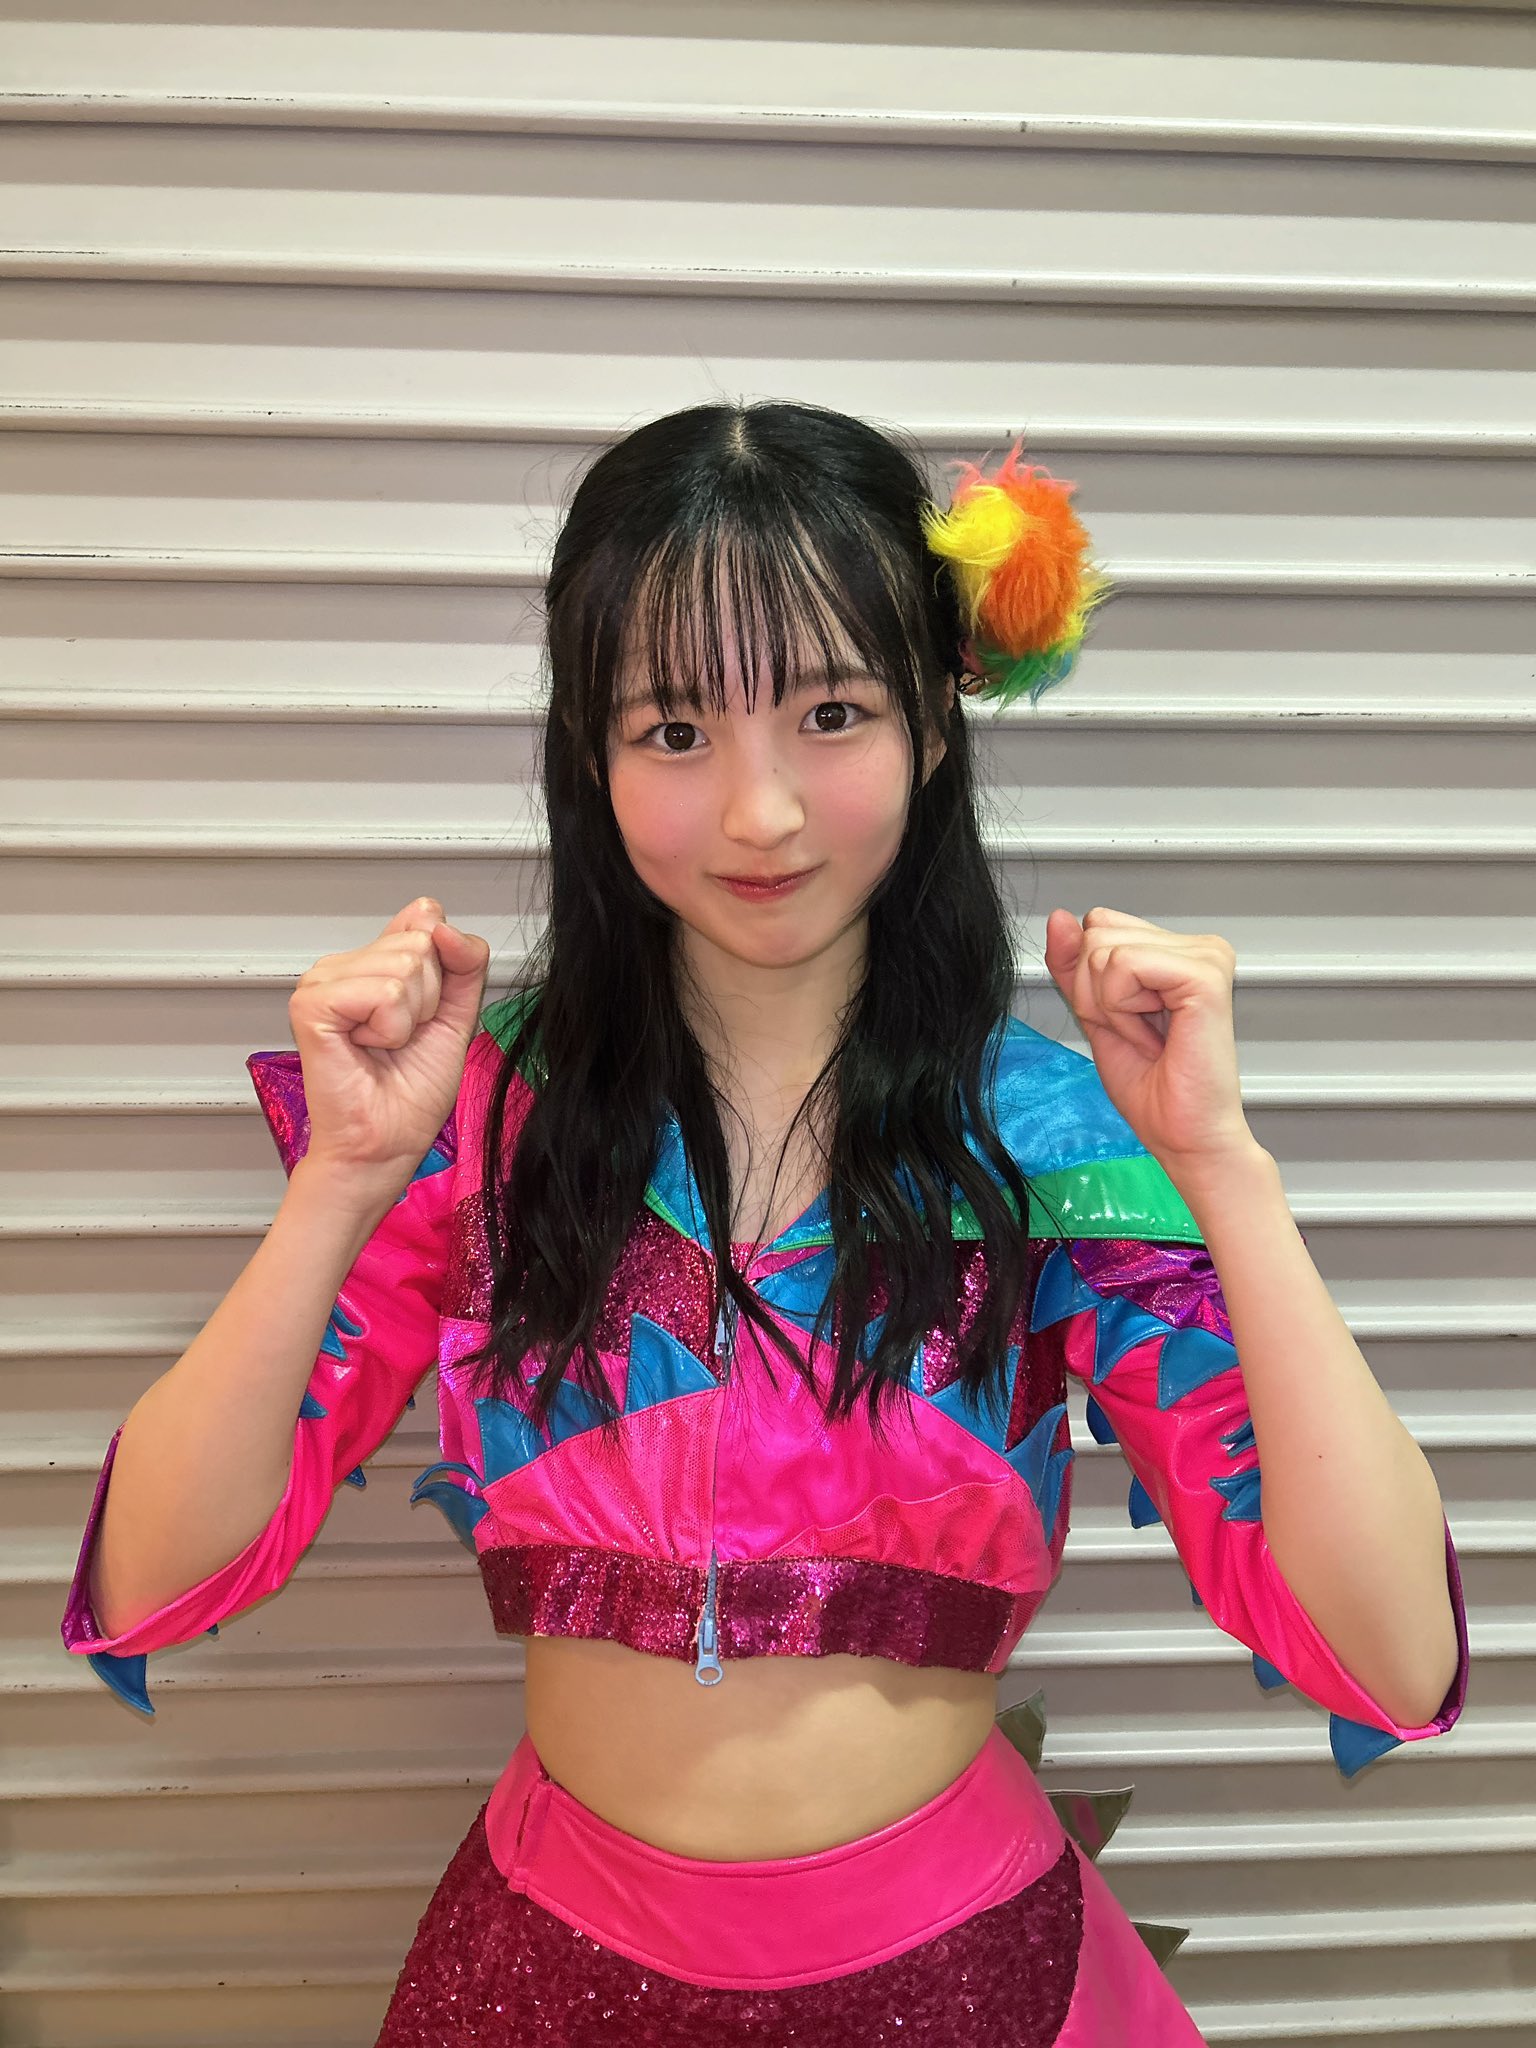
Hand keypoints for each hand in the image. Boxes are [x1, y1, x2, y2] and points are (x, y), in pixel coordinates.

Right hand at [287, 897, 491, 1186]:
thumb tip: (444, 926)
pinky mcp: (311, 1004)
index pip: (426, 917)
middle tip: (400, 1039)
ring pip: (404, 966)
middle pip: (420, 943)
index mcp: (373, 963)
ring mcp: (322, 981)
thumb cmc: (410, 1093)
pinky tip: (366, 1047)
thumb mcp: (456, 1015)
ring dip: (409, 1019)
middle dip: (428, 1000)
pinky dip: (390, 1029)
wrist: (387, 1143)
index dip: (444, 967)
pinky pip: (382, 993)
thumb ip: (465, 963)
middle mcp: (344, 965)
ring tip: (383, 1046)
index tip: (425, 1014)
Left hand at [1043, 906, 1258, 1174]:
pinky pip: (1124, 965)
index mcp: (1177, 951)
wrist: (1184, 1136)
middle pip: (1097, 933)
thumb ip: (1074, 966)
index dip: (1091, 982)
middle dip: (1097, 993)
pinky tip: (1157, 1036)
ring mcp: (1206, 957)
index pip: (1097, 925)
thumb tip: (1060, 919)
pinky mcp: (1205, 976)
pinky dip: (1122, 1010)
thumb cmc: (1154, 1090)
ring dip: (1111, 1006)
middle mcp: (1198, 947)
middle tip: (1140, 1033)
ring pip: (1105, 950)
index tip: (1128, 1022)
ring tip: (1150, 1036)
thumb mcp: (1093, 1014)